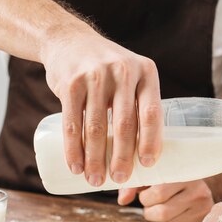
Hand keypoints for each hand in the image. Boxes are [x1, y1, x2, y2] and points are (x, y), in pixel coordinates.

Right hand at [42, 28, 162, 186]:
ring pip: (97, 127)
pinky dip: (73, 149)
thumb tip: (151, 152)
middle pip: (125, 124)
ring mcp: (95, 76)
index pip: (152, 112)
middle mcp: (123, 72)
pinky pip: (72, 123)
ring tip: (95, 180)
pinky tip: (76, 166)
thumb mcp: (132, 75)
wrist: (70, 40)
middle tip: (120, 179)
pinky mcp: (70, 83)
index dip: (150, 141)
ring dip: (95, 159)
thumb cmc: (109, 70)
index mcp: (146, 73)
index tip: (148, 164)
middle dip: (123, 157)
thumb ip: (141, 103)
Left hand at [118, 181, 214, 221]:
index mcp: (183, 175)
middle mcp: (198, 191)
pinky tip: (180, 218)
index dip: (146, 199)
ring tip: (168, 211)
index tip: (148, 195)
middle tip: (155, 206)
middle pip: (162, 213)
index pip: (158, 194)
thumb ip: (134, 186)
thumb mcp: (153, 178)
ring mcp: (204, 209)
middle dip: (151, 212)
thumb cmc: (169, 183)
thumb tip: (122, 201)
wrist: (198, 188)